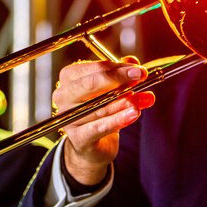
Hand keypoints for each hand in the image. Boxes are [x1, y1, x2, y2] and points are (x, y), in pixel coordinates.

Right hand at [53, 58, 153, 185]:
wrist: (92, 144)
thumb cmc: (99, 111)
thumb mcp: (111, 90)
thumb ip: (121, 75)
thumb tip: (133, 62)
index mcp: (69, 77)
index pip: (94, 68)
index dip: (118, 67)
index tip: (138, 69)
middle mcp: (63, 95)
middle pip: (90, 83)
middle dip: (118, 78)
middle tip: (140, 76)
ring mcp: (68, 117)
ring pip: (99, 106)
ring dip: (124, 101)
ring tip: (143, 98)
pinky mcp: (78, 137)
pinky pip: (99, 127)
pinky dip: (118, 120)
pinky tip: (133, 114)